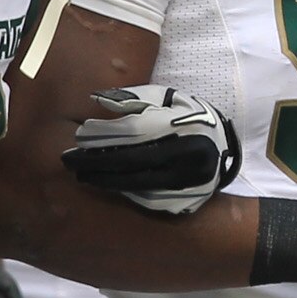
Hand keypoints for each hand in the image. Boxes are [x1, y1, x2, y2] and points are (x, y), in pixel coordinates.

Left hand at [61, 86, 241, 214]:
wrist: (226, 148)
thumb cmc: (190, 116)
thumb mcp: (168, 98)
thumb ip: (134, 97)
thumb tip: (97, 100)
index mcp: (183, 126)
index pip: (133, 133)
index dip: (103, 135)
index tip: (80, 136)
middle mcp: (186, 156)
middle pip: (130, 162)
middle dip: (95, 162)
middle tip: (69, 161)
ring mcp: (188, 182)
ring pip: (137, 185)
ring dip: (104, 181)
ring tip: (83, 174)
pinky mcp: (186, 200)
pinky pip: (148, 200)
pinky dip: (125, 193)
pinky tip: (109, 185)